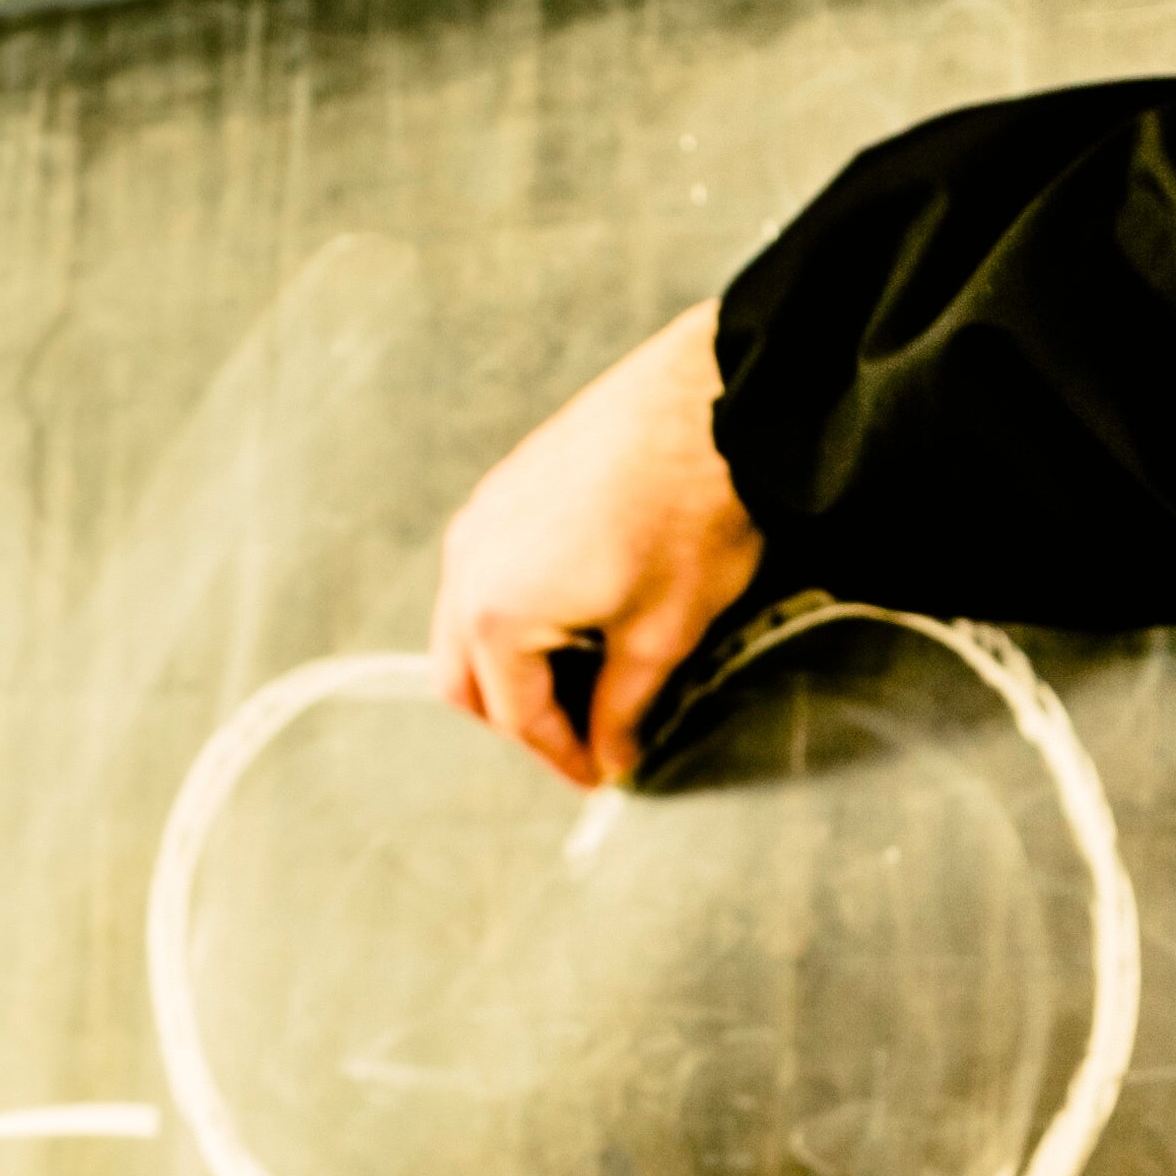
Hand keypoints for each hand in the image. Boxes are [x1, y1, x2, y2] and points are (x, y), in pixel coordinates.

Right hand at [426, 297, 763, 785]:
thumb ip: (622, 707)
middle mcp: (467, 566)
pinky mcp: (503, 486)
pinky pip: (482, 573)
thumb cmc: (691, 515)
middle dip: (520, 719)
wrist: (710, 400)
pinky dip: (512, 614)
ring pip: (465, 625)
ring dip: (511, 666)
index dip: (564, 758)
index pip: (517, 717)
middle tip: (583, 737)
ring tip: (583, 679)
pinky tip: (574, 615)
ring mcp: (479, 519)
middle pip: (464, 679)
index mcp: (497, 614)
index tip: (604, 775)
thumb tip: (608, 755)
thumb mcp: (663, 633)